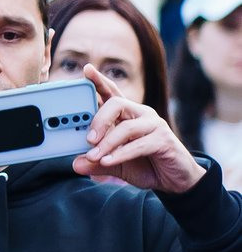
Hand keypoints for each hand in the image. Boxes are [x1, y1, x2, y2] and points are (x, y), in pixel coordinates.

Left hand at [74, 69, 205, 192]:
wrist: (174, 182)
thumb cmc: (145, 165)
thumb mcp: (114, 163)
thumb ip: (95, 162)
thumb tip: (76, 164)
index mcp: (127, 114)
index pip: (112, 93)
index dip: (99, 81)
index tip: (86, 69)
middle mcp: (141, 114)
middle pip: (116, 104)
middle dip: (99, 120)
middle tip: (88, 139)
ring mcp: (155, 125)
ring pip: (127, 127)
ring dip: (108, 143)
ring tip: (94, 156)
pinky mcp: (164, 140)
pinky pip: (139, 144)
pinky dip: (121, 153)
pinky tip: (107, 161)